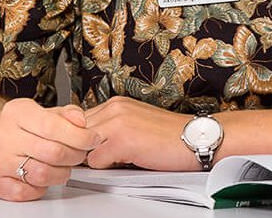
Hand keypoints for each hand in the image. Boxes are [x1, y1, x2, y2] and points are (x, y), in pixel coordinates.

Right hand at [0, 98, 100, 200]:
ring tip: (63, 166)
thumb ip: (69, 114)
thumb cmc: (27, 127)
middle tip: (79, 154)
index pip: (53, 126)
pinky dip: (40, 188)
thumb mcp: (48, 112)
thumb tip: (80, 121)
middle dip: (74, 155)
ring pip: (42, 174)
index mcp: (18, 112)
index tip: (92, 139)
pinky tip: (43, 178)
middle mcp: (4, 135)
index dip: (79, 136)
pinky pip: (26, 191)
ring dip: (61, 173)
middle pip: (52, 152)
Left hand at [83, 96, 200, 169]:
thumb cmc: (169, 136)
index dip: (80, 138)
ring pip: (82, 147)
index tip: (90, 148)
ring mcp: (117, 123)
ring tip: (118, 158)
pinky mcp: (122, 140)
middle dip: (83, 148)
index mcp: (116, 103)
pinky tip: (127, 162)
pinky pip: (95, 162)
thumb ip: (110, 128)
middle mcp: (114, 108)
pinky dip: (107, 167)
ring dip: (95, 158)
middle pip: (75, 133)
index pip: (77, 120)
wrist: (196, 139)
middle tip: (105, 156)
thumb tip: (85, 144)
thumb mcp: (134, 123)